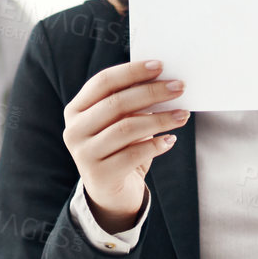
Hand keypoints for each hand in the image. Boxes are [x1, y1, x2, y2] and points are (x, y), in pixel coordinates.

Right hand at [63, 60, 185, 232]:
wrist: (110, 193)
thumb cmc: (119, 148)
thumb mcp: (119, 122)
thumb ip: (131, 103)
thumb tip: (164, 81)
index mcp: (76, 110)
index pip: (103, 82)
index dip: (132, 72)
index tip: (160, 65)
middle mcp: (74, 130)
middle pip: (116, 103)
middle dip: (152, 92)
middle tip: (179, 87)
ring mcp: (84, 154)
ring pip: (126, 128)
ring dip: (160, 119)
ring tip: (183, 115)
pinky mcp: (99, 175)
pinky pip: (133, 154)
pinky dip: (155, 145)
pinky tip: (171, 140)